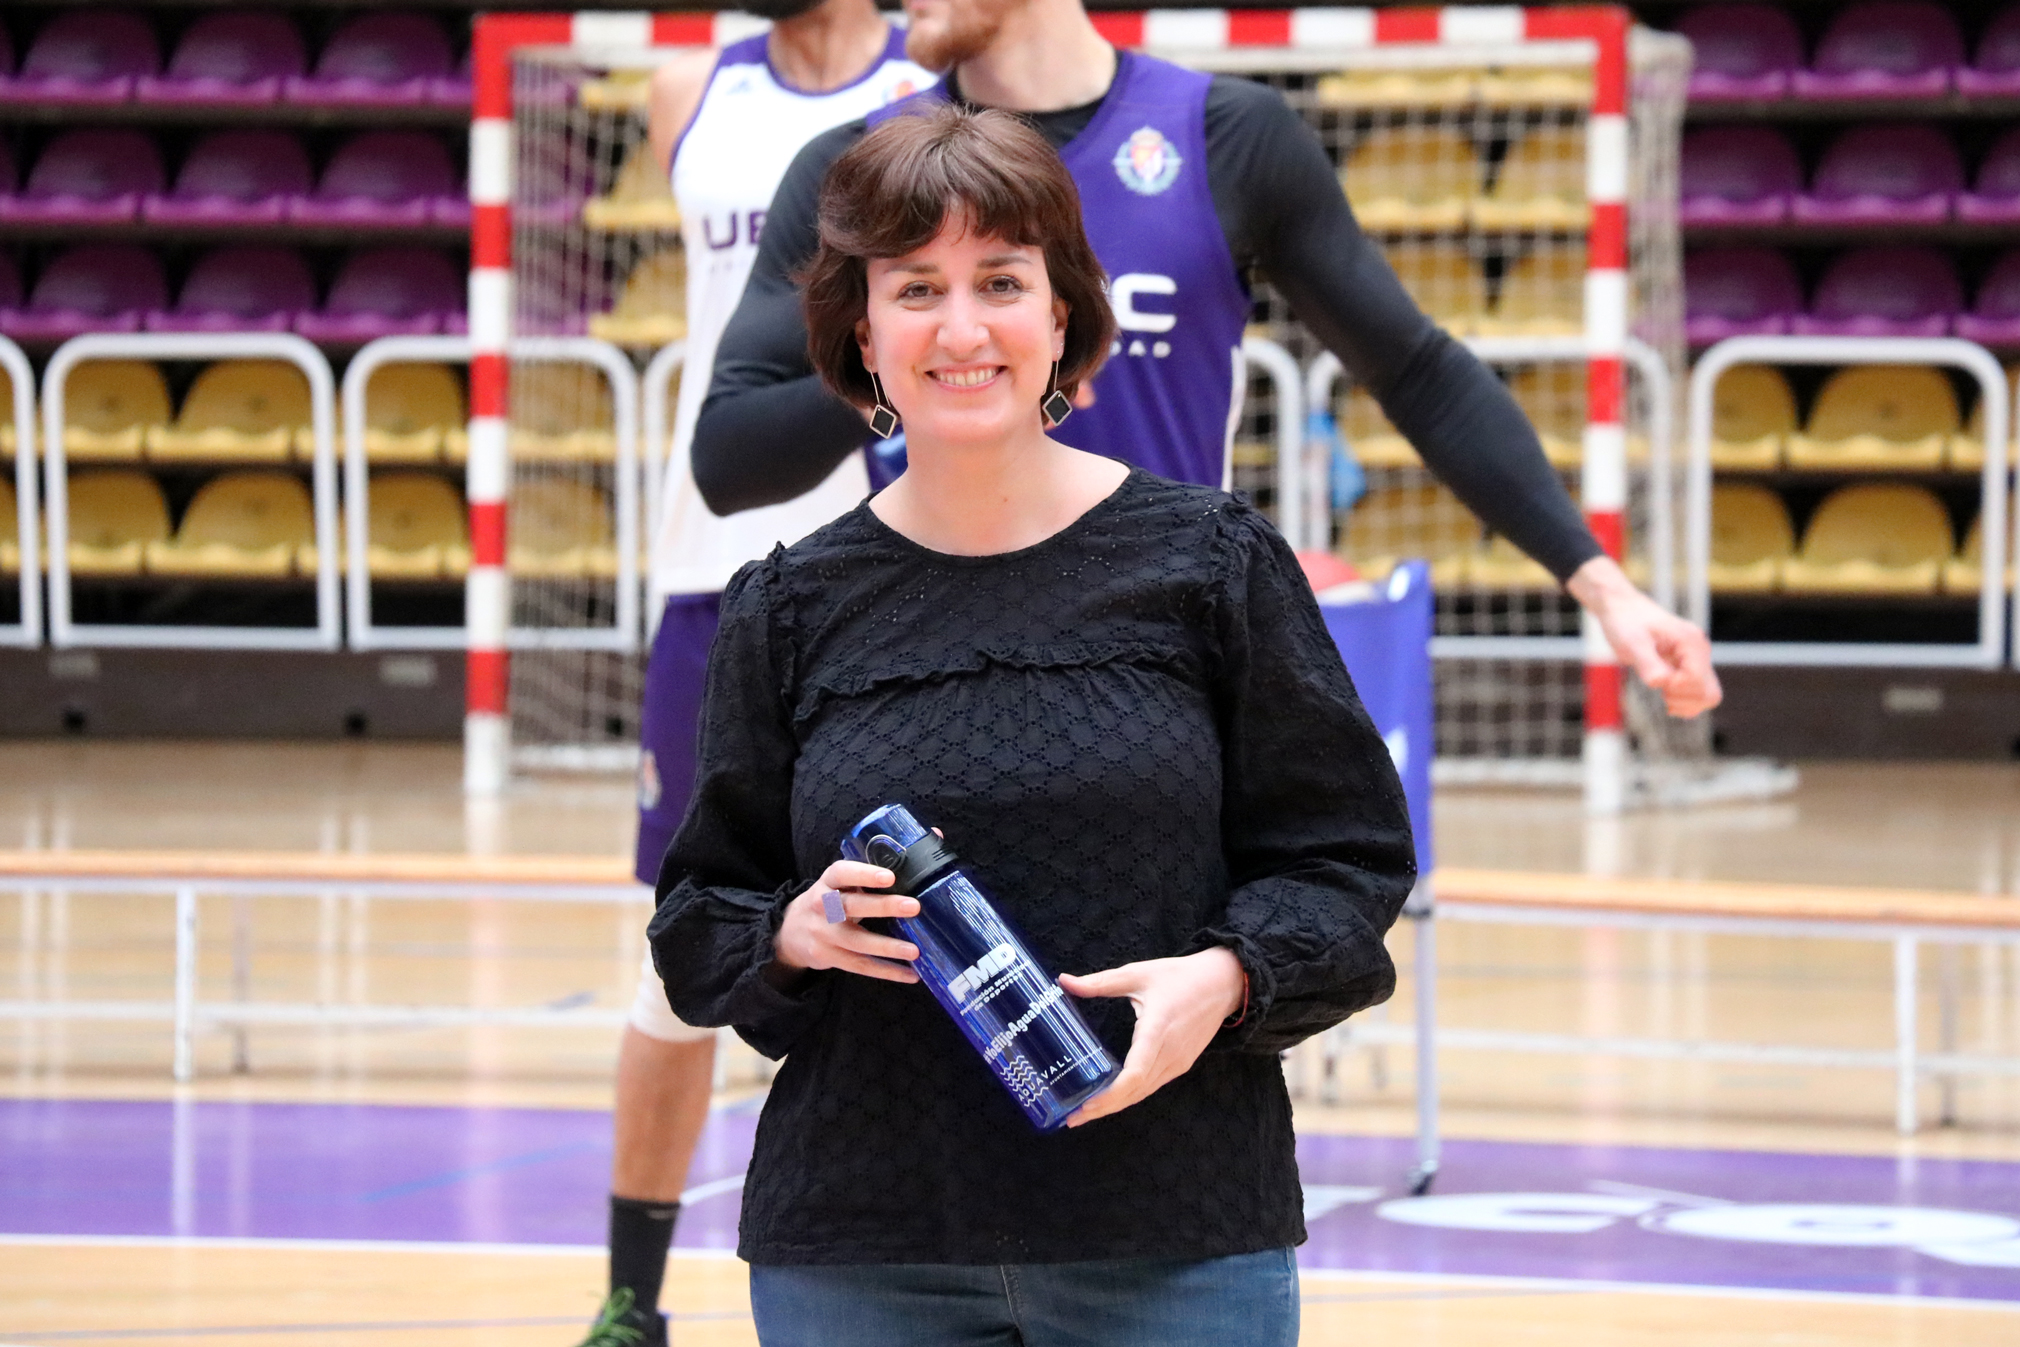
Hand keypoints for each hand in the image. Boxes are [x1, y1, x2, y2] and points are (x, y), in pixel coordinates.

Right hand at [771, 860, 920, 985]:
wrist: (791, 931)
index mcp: (828, 882)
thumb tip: (934, 836)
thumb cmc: (831, 897)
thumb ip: (880, 862)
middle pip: (851, 906)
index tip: (889, 876)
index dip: (863, 874)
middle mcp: (822, 907)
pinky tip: (909, 974)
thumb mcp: (844, 879)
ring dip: (887, 947)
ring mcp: (824, 934)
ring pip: (856, 941)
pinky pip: (859, 966)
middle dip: (882, 907)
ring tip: (914, 950)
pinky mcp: (829, 957)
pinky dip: (885, 972)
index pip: (841, 873)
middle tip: (913, 907)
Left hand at [1057, 947, 1244, 1127]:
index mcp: (1157, 1030)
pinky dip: (1131, 1095)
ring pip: (1143, 1092)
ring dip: (1116, 1105)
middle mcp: (1169, 1054)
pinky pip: (1152, 1086)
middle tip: (1072, 1119)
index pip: (1134, 1074)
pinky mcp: (1181, 1064)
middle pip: (1135, 1092)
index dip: (1109, 1095)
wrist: (1223, 983)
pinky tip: (1112, 1097)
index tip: (1085, 1105)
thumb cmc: (1180, 976)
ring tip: (1086, 1113)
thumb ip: (1100, 982)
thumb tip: (1063, 981)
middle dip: (1103, 1108)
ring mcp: (1178, 1063)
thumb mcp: (1137, 974)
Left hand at [1566, 556, 1722, 718]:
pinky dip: (1685, 702)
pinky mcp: (1689, 665)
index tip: (1656, 679)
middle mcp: (1700, 650)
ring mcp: (1697, 659)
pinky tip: (1665, 695)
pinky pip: (1699, 693)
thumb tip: (1660, 683)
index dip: (1675, 688)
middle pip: (1710, 693)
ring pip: (1707, 696)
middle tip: (1661, 690)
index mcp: (1690, 642)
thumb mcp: (1631, 643)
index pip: (1697, 680)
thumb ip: (1647, 663)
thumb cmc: (1625, 623)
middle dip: (1683, 699)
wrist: (1623, 610)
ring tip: (1663, 692)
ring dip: (1685, 703)